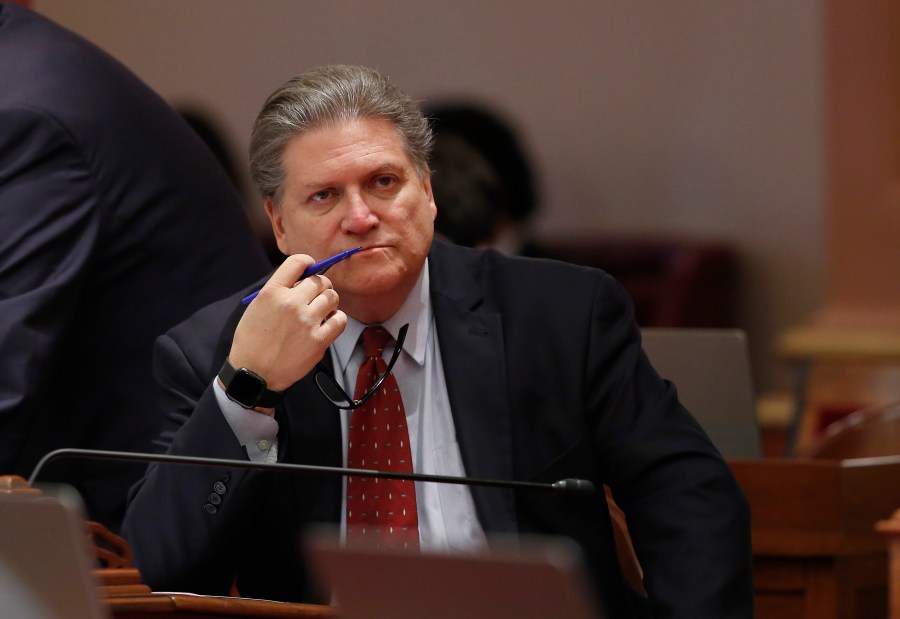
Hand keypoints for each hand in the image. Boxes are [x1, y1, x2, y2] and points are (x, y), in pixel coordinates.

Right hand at [228, 254, 346, 395]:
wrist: (254, 373)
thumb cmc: (253, 341)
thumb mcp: (257, 307)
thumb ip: (278, 291)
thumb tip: (301, 280)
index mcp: (272, 292)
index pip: (298, 262)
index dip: (308, 262)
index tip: (310, 267)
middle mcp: (291, 303)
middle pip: (319, 280)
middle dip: (320, 286)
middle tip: (316, 295)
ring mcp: (307, 321)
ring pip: (332, 297)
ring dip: (328, 302)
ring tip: (321, 310)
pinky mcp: (319, 339)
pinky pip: (340, 319)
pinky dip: (336, 319)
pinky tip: (327, 324)